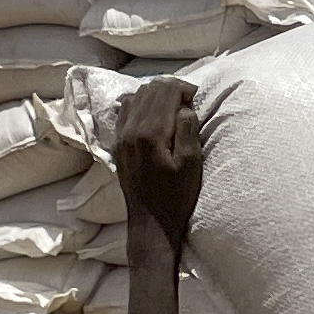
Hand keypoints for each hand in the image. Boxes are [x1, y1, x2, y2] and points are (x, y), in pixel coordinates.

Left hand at [114, 77, 205, 251]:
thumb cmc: (176, 196)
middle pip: (149, 90)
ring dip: (155, 95)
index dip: (184, 89)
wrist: (150, 224)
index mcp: (150, 133)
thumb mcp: (191, 163)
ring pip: (135, 96)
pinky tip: (152, 115)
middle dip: (171, 89)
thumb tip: (184, 108)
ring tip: (172, 108)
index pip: (165, 91)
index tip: (196, 98)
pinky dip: (139, 104)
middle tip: (188, 102)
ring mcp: (120, 137)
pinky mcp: (117, 144)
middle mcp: (130, 130)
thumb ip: (187, 129)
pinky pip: (124, 111)